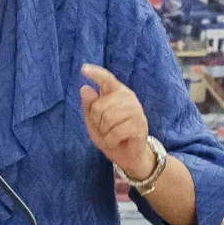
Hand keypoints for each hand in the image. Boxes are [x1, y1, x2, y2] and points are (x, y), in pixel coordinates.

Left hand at [79, 63, 156, 180]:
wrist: (128, 155)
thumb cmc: (109, 134)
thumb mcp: (93, 120)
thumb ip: (89, 105)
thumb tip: (85, 88)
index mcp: (116, 92)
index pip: (106, 78)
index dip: (95, 73)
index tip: (83, 68)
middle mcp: (128, 97)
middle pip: (99, 106)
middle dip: (96, 121)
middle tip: (105, 129)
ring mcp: (136, 110)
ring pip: (107, 119)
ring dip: (104, 132)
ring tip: (111, 135)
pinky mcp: (140, 125)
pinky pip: (115, 132)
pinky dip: (111, 140)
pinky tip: (116, 141)